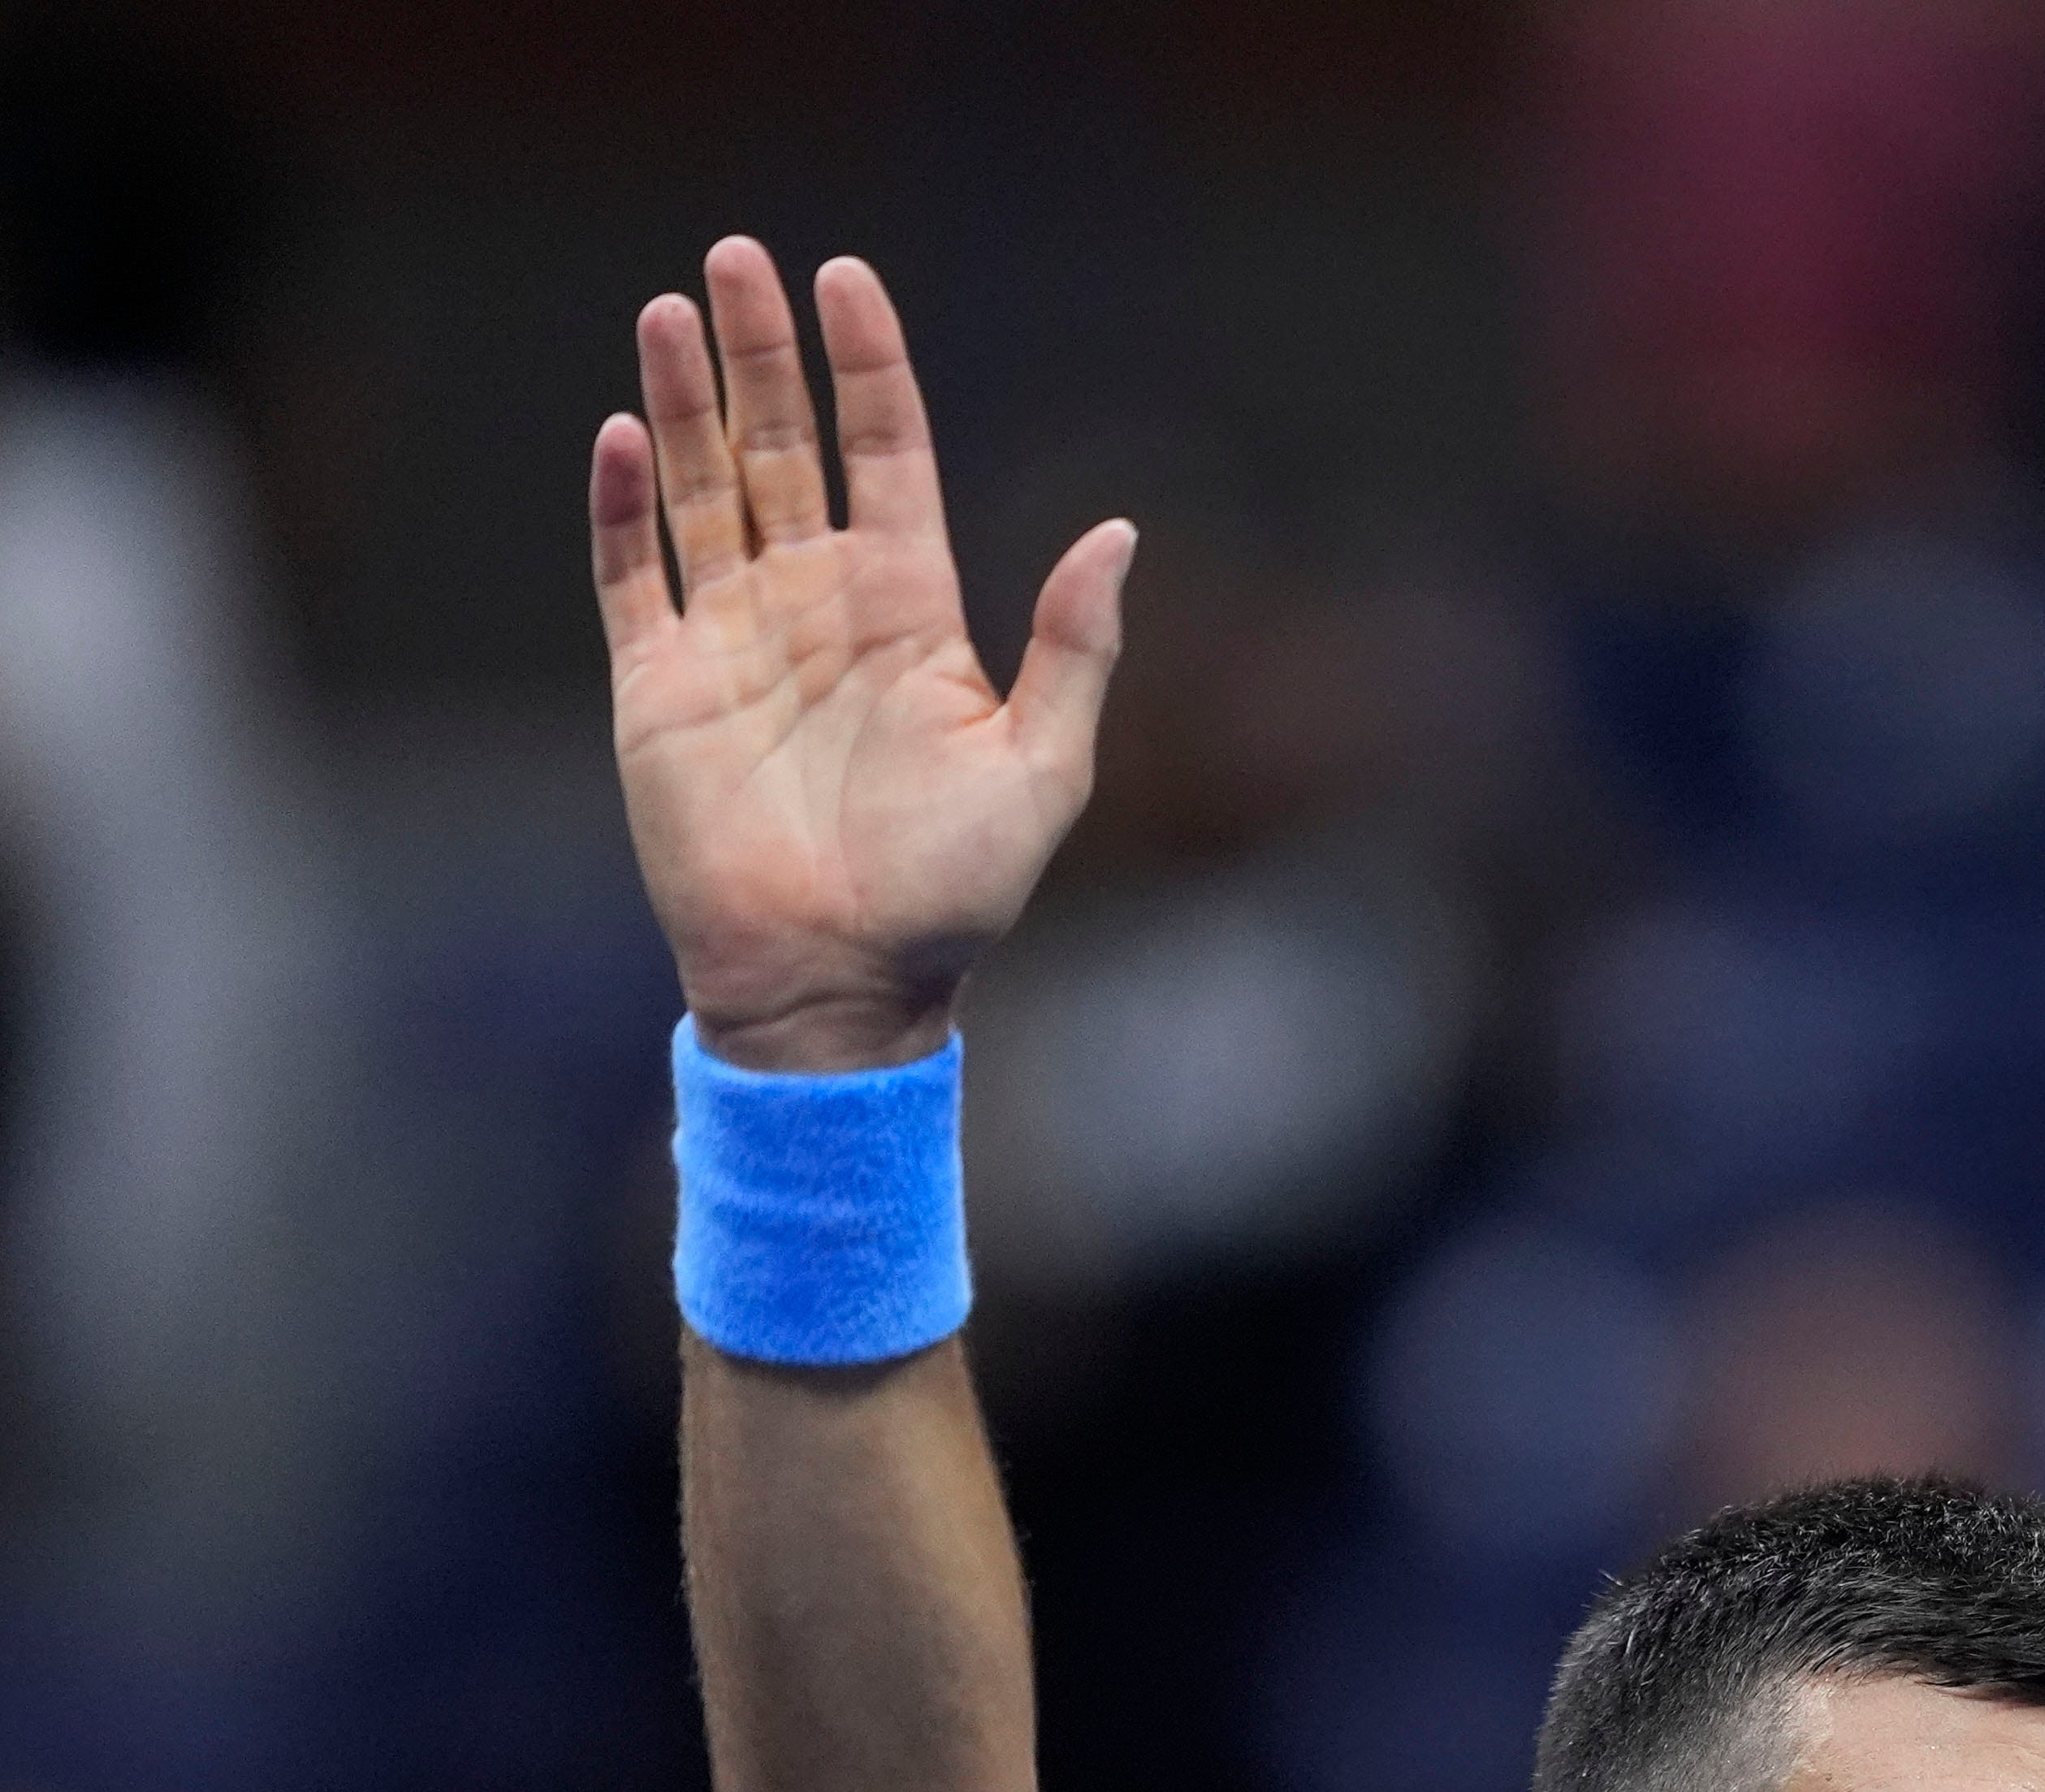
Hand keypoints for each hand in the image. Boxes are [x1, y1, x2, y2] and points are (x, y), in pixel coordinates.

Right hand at [592, 239, 1132, 1072]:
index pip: (885, 453)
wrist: (844, 984)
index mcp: (908, 608)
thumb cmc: (953, 893)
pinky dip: (624, 504)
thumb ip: (1073, 648)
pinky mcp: (658, 685)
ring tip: (675, 308)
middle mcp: (815, 602)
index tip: (847, 280)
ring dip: (684, 398)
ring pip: (700, 486)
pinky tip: (624, 430)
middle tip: (738, 256)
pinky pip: (632, 574)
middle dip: (761, 352)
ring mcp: (732, 636)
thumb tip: (1121, 534)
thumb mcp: (1043, 769)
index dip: (867, 367)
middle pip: (780, 444)